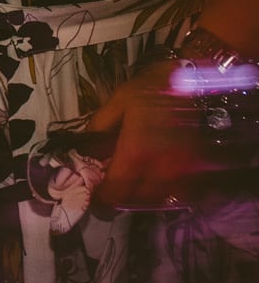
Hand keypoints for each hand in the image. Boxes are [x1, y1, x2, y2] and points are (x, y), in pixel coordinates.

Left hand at [86, 62, 213, 208]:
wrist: (193, 82)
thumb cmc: (152, 90)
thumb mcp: (117, 103)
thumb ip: (98, 129)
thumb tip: (84, 151)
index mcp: (136, 153)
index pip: (116, 191)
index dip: (102, 199)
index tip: (93, 197)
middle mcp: (161, 169)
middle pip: (137, 200)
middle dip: (120, 199)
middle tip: (110, 190)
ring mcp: (182, 171)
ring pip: (159, 199)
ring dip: (142, 197)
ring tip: (131, 185)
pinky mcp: (197, 169)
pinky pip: (180, 193)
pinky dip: (164, 192)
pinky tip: (154, 180)